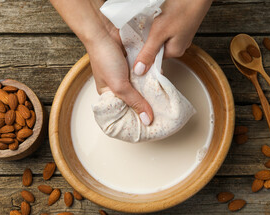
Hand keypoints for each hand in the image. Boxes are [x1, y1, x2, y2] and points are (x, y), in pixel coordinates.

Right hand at [50, 0, 152, 124]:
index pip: (124, 113)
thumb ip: (135, 102)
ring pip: (142, 88)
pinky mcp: (135, 65)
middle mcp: (119, 87)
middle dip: (146, 107)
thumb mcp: (119, 86)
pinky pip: (146, 75)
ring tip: (164, 103)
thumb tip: (147, 119)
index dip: (135, 119)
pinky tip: (162, 84)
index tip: (149, 126)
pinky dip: (152, 78)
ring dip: (151, 92)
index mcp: (109, 96)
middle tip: (161, 116)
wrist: (105, 32)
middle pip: (135, 101)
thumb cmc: (105, 60)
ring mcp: (128, 76)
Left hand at [133, 0, 211, 75]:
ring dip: (155, 30)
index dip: (143, 51)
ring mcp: (182, 35)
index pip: (153, 59)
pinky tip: (161, 15)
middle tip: (148, 27)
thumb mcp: (159, 33)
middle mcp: (179, 46)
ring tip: (155, 20)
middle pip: (156, 48)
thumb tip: (139, 71)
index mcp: (175, 51)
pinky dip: (161, 23)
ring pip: (161, 38)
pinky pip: (167, 29)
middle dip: (149, 39)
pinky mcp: (181, 26)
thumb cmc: (181, 9)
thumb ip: (148, 52)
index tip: (137, 42)